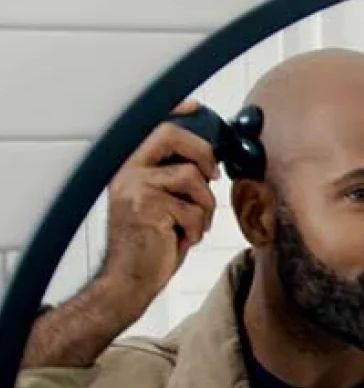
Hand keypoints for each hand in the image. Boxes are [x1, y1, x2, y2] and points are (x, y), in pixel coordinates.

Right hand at [95, 98, 218, 320]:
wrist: (130, 280)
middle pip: (170, 135)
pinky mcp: (146, 207)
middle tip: (211, 175)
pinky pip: (192, 208)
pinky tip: (183, 238)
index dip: (176, 112)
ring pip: (191, 177)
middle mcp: (128, 173)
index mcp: (131, 169)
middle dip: (202, 152)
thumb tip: (208, 163)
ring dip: (204, 206)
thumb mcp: (162, 205)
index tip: (196, 107)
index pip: (152, 128)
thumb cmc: (149, 246)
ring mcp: (134, 188)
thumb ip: (176, 181)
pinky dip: (196, 227)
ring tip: (193, 224)